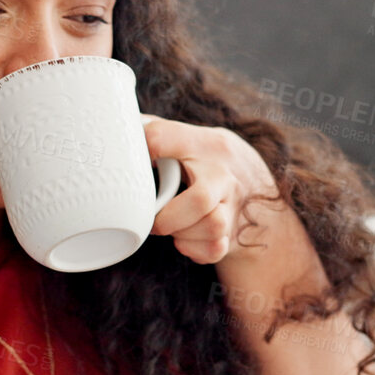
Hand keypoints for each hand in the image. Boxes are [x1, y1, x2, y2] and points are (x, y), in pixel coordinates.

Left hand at [142, 114, 282, 265]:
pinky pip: (214, 249)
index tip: (130, 163)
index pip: (161, 138)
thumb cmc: (211, 160)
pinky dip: (193, 249)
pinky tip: (186, 237)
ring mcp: (233, 206)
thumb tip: (116, 125)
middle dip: (167, 217)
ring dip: (183, 233)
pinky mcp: (234, 233)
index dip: (141, 149)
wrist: (258, 186)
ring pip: (212, 227)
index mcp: (203, 144)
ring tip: (173, 226)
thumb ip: (158, 133)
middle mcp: (222, 174)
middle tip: (153, 218)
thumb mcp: (192, 137)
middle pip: (200, 200)